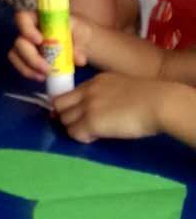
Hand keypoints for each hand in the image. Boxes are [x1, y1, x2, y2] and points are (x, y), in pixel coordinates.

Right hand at [9, 10, 92, 79]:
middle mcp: (28, 30)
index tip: (40, 41)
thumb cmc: (78, 31)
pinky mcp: (25, 57)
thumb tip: (79, 59)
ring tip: (44, 76)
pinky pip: (19, 65)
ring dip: (28, 68)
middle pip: (19, 41)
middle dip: (31, 57)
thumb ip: (79, 43)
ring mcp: (25, 44)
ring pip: (15, 55)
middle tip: (47, 69)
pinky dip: (29, 72)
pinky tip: (42, 77)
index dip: (27, 29)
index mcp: (39, 18)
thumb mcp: (82, 32)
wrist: (80, 42)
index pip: (23, 18)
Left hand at [53, 73, 169, 142]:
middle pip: (59, 105)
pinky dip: (82, 137)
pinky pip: (74, 133)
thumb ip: (108, 94)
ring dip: (74, 128)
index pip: (69, 93)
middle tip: (79, 126)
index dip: (70, 106)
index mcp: (95, 81)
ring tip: (91, 133)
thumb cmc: (150, 97)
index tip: (77, 114)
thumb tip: (104, 108)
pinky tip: (96, 138)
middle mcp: (87, 91)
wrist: (159, 103)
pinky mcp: (91, 122)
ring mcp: (87, 106)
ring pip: (64, 120)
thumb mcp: (122, 87)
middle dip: (65, 116)